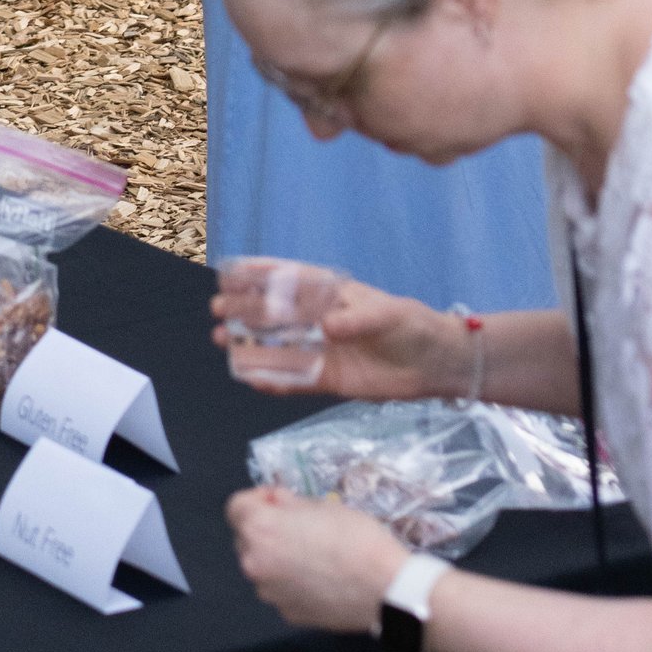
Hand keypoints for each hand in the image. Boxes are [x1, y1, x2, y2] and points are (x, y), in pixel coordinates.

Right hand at [212, 259, 453, 399]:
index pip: (292, 280)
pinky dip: (271, 379)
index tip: (231, 271)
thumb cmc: (412, 326)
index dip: (262, 274)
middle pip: (277, 314)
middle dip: (245, 310)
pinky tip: (249, 377)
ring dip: (249, 344)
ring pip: (278, 347)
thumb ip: (356, 321)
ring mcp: (322, 350)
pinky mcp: (327, 380)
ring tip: (220, 341)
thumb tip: (327, 328)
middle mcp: (321, 320)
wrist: (434, 364)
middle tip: (217, 310)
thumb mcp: (388, 315)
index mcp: (334, 294)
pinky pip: (293, 379)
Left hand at [226, 486, 408, 631]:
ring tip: (314, 555)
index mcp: (260, 531)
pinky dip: (293, 581)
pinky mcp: (287, 614)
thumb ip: (289, 504)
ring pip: (264, 566)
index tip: (280, 501)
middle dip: (266, 529)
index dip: (257, 498)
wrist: (383, 587)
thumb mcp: (323, 505)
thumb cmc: (355, 538)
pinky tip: (322, 578)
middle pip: (246, 538)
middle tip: (300, 526)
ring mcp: (270, 594)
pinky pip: (281, 589)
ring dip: (278, 557)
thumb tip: (277, 505)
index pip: (236, 506)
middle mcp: (255, 564)